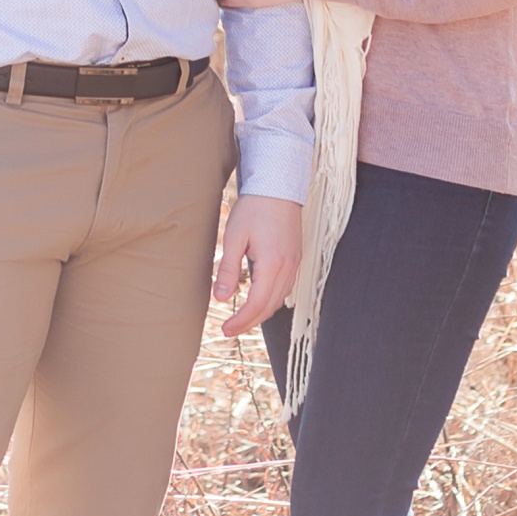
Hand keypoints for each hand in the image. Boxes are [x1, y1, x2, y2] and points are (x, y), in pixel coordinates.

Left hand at [213, 193, 301, 336]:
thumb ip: (227, 269)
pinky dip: (271, 299)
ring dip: (261, 312)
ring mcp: (295, 263)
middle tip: (229, 329)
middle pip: (270, 307)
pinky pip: (286, 288)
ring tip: (241, 317)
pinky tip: (258, 298)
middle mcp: (288, 268)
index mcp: (272, 265)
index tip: (225, 329)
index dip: (241, 321)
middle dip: (249, 322)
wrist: (278, 186)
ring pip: (280, 300)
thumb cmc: (254, 208)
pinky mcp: (295, 257)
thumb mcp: (234, 237)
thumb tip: (221, 298)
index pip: (256, 305)